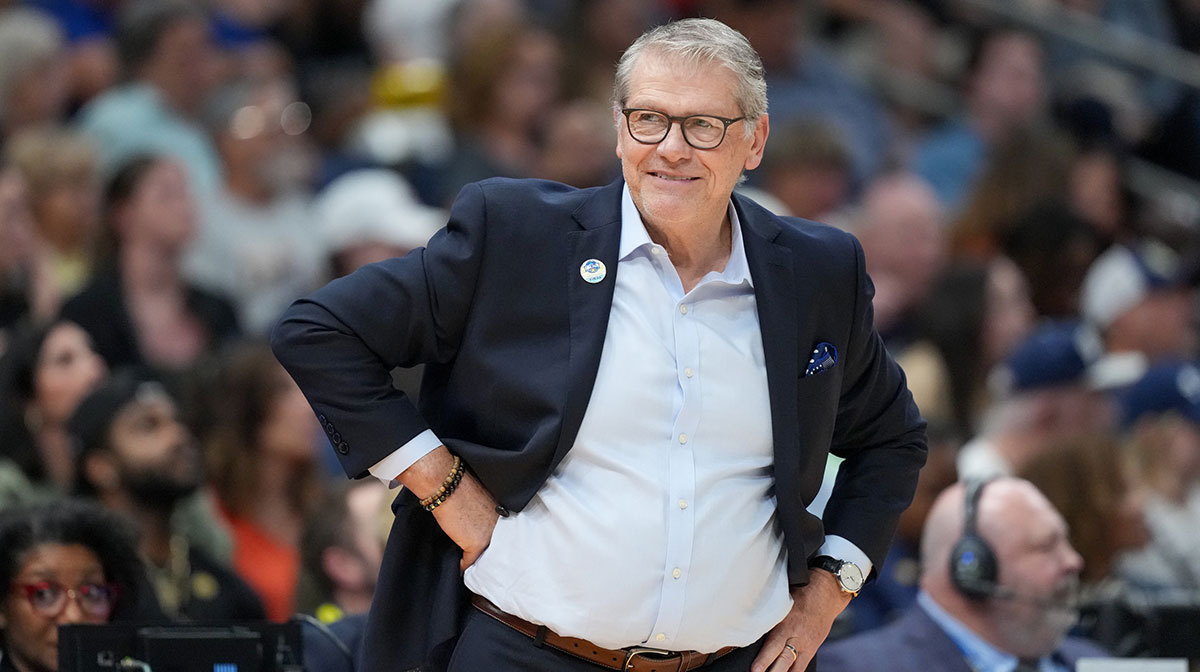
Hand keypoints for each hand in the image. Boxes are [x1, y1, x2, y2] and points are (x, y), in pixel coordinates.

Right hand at [399, 446, 499, 570]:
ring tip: (471, 564)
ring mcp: (490, 534)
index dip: (493, 541)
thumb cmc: (458, 487)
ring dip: (477, 558)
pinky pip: (470, 560)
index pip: (501, 533)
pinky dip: (464, 565)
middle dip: (488, 551)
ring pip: (484, 553)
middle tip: (482, 562)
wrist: (447, 485)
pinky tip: (460, 566)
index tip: (489, 548)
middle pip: (495, 544)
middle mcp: (501, 524)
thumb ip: (485, 515)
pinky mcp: (477, 544)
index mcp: (503, 512)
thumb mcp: (480, 500)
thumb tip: (479, 526)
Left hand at [751, 570, 851, 671]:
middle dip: (771, 671)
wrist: (826, 596)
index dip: (764, 660)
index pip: (773, 645)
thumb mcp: (782, 603)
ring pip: (794, 668)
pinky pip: (802, 667)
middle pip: (784, 660)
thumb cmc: (800, 596)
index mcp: (786, 623)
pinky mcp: (812, 650)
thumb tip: (751, 628)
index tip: (755, 670)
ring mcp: (806, 645)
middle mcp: (797, 636)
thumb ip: (770, 617)